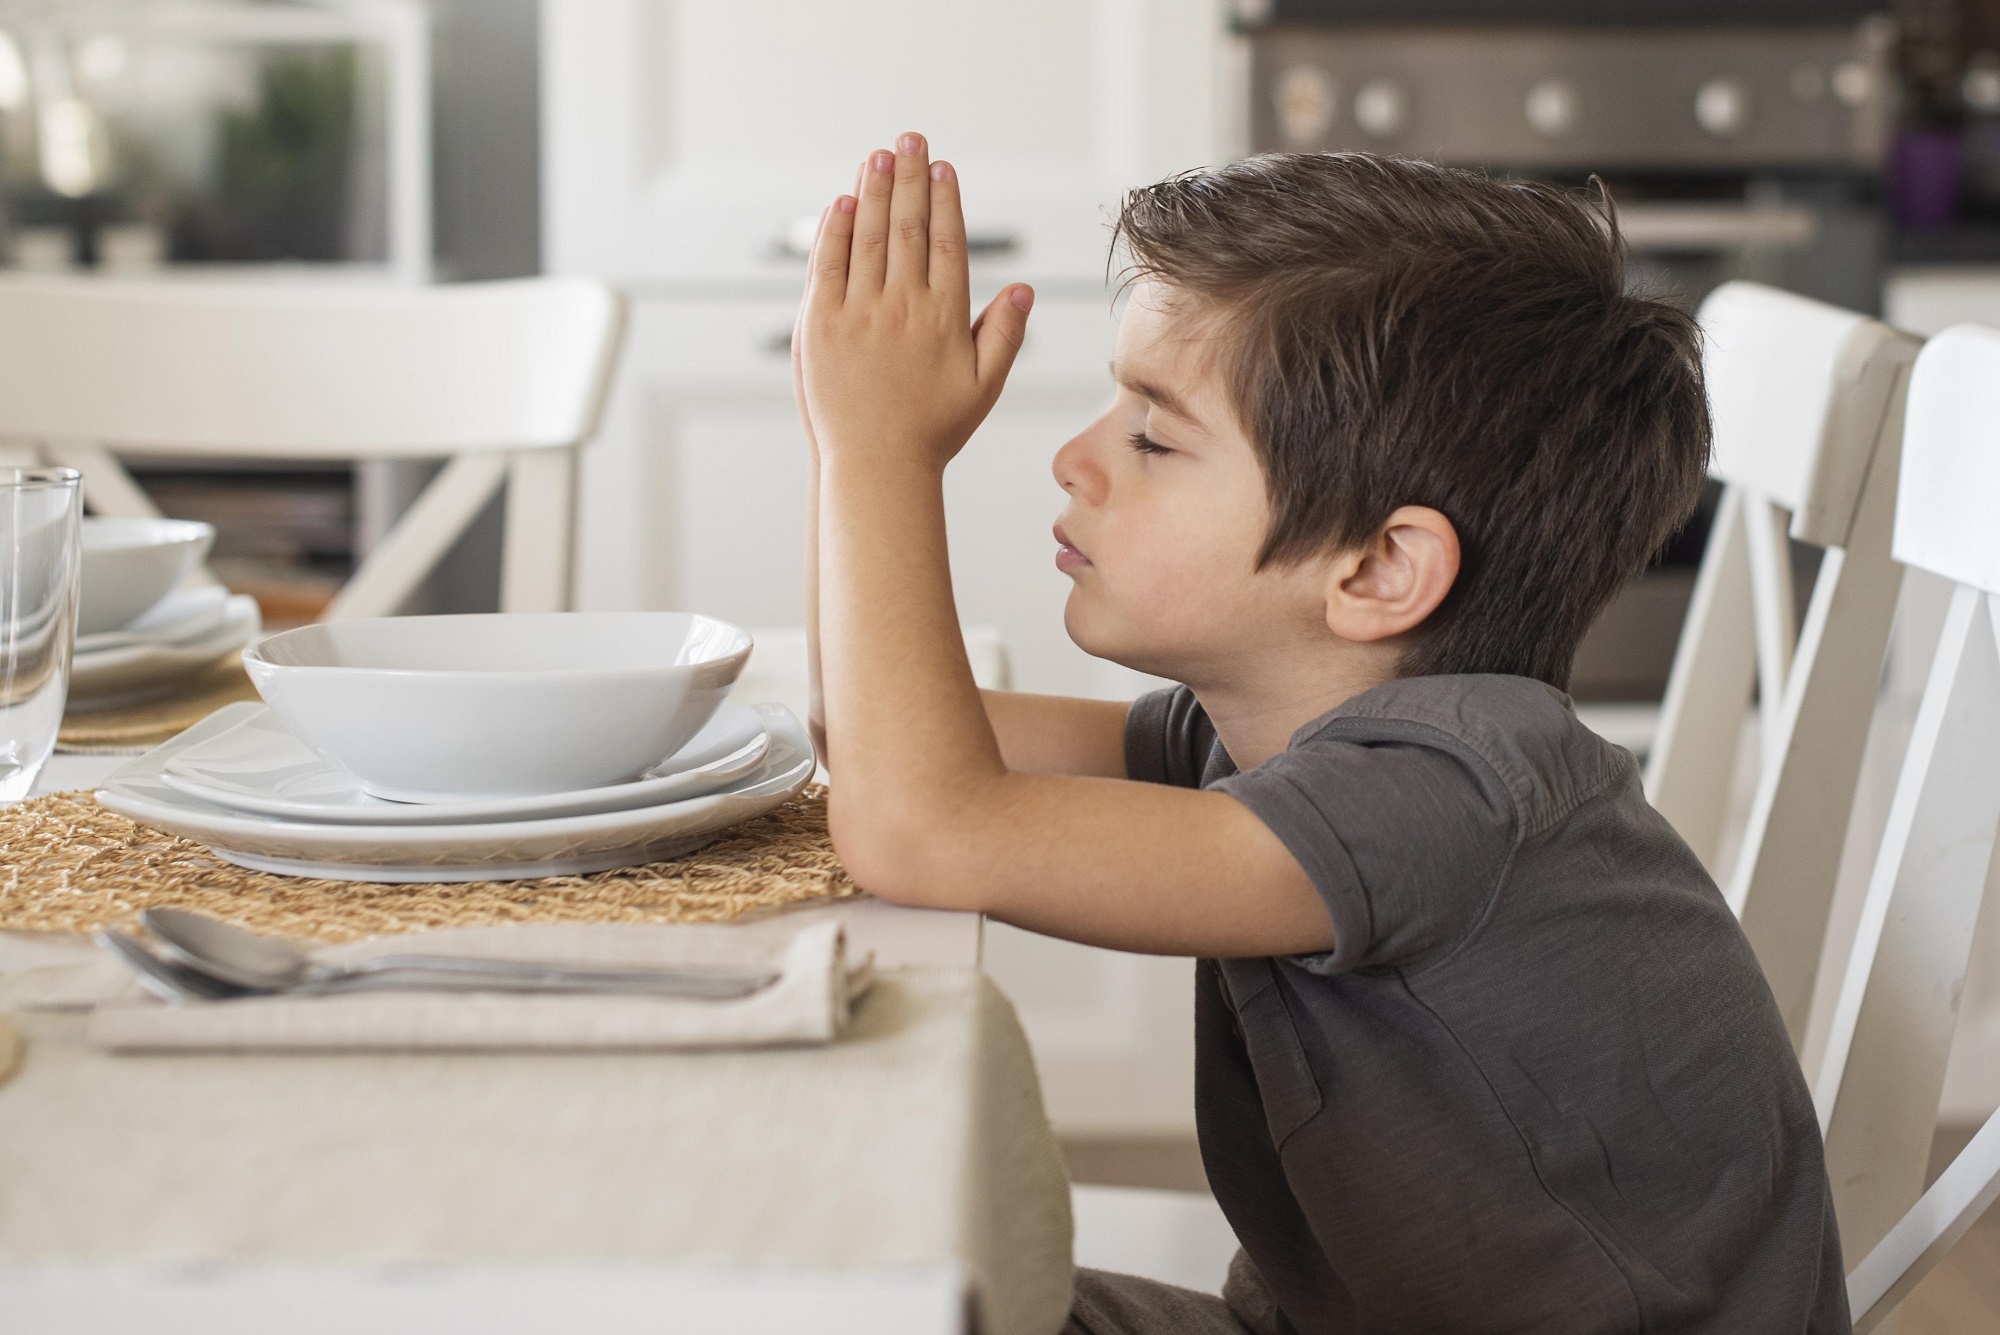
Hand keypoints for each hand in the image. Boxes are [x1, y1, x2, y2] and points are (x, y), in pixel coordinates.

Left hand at [798, 132, 1032, 474]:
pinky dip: (835, 230)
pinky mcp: (820, 324)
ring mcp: (859, 312)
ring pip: (868, 236)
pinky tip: (842, 202)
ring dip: (873, 190)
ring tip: (879, 156)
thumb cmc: (931, 432)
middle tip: (911, 139)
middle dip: (910, 177)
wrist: (876, 466)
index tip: (943, 168)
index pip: (946, 242)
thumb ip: (1003, 334)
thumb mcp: (983, 387)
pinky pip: (828, 264)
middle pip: (907, 226)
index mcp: (944, 318)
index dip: (944, 199)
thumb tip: (1023, 288)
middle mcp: (903, 307)